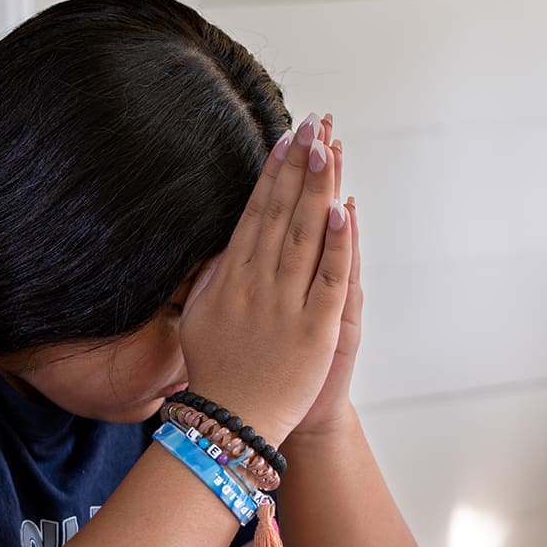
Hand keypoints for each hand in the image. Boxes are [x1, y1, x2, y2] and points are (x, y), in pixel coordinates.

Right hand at [178, 113, 352, 447]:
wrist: (232, 422)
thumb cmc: (216, 370)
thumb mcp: (202, 314)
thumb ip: (214, 276)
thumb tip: (225, 243)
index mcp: (232, 275)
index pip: (257, 211)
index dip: (274, 172)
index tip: (287, 137)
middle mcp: (258, 282)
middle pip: (283, 212)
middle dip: (299, 166)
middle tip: (314, 124)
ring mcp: (287, 303)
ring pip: (305, 235)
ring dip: (317, 189)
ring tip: (327, 148)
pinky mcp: (315, 328)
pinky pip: (329, 279)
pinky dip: (337, 245)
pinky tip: (343, 210)